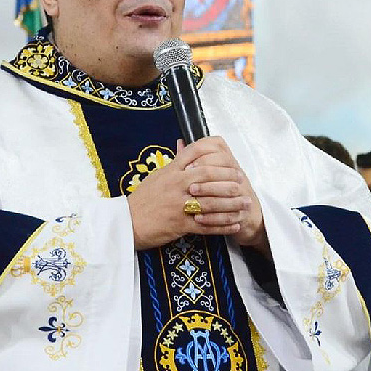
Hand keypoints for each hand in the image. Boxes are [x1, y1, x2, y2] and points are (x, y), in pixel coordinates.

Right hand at [126, 137, 263, 250]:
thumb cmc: (142, 200)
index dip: (217, 159)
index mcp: (171, 171)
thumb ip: (174, 164)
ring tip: (245, 204)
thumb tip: (184, 145)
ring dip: (231, 203)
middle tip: (242, 182)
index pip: (196, 156)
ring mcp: (178, 205)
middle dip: (229, 179)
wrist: (125, 223)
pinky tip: (235, 225)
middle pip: (208, 176)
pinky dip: (223, 226)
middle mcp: (176, 185)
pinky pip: (207, 225)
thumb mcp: (157, 177)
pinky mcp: (179, 225)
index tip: (231, 163)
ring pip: (211, 201)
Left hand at [183, 137, 265, 249]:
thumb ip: (194, 157)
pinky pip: (228, 214)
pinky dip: (211, 217)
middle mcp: (238, 175)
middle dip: (204, 178)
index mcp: (229, 162)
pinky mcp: (243, 212)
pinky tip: (197, 218)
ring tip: (190, 203)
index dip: (203, 159)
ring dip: (208, 198)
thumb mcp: (211, 169)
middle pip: (224, 171)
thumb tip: (180, 143)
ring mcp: (243, 193)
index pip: (220, 152)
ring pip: (227, 192)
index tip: (187, 167)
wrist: (247, 211)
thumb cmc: (224, 188)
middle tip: (188, 186)